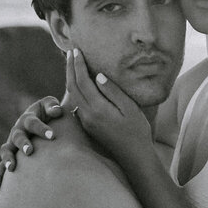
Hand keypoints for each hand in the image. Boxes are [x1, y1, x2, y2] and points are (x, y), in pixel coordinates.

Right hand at [0, 96, 63, 192]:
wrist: (41, 121)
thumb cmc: (48, 114)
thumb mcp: (50, 106)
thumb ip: (52, 106)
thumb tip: (57, 111)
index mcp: (27, 119)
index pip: (33, 123)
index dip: (41, 128)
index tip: (52, 136)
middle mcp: (17, 131)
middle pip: (18, 137)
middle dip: (23, 144)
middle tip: (30, 151)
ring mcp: (12, 144)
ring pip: (6, 151)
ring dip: (8, 159)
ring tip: (12, 168)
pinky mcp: (11, 156)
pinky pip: (1, 167)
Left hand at [66, 49, 153, 166]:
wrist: (134, 157)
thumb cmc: (137, 131)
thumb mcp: (130, 108)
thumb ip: (113, 91)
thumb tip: (97, 75)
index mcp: (98, 108)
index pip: (82, 81)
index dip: (78, 64)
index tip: (76, 50)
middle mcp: (88, 115)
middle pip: (72, 87)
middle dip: (70, 68)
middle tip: (70, 52)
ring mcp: (86, 121)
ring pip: (72, 95)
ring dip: (70, 78)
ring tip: (72, 64)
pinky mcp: (88, 125)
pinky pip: (77, 103)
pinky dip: (75, 89)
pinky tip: (79, 83)